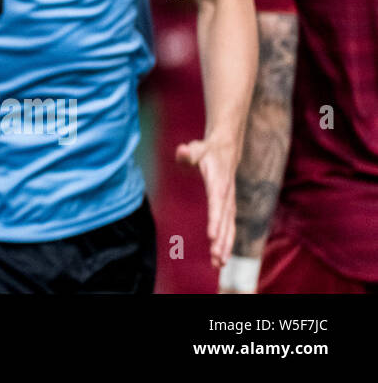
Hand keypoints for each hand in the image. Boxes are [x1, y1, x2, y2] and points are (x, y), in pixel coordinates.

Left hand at [176, 135, 237, 268]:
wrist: (226, 149)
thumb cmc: (207, 150)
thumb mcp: (197, 148)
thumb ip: (188, 153)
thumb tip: (181, 151)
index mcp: (218, 184)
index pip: (216, 205)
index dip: (215, 220)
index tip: (211, 236)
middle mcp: (227, 197)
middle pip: (225, 222)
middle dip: (221, 241)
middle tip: (216, 259)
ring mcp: (230, 203)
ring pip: (229, 228)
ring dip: (226, 246)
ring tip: (219, 263)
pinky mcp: (229, 207)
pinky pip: (229, 227)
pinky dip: (228, 242)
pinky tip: (223, 257)